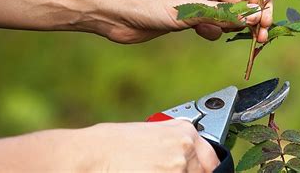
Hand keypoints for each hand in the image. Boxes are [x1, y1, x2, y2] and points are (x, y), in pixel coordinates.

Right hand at [0, 120, 219, 171]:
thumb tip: (183, 156)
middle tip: (162, 171)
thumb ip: (172, 143)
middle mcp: (184, 146)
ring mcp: (176, 166)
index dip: (206, 170)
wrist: (87, 155)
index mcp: (183, 130)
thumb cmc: (109, 144)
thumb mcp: (148, 134)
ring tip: (147, 170)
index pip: (212, 160)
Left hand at [100, 0, 272, 42]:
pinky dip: (213, 31)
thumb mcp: (189, 8)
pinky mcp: (189, 16)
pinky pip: (212, 24)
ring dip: (232, 26)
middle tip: (260, 39)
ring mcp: (197, 0)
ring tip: (230, 35)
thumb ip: (224, 15)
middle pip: (240, 1)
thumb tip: (256, 17)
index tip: (266, 25)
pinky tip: (204, 33)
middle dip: (250, 19)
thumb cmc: (147, 1)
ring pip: (227, 14)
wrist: (114, 13)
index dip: (261, 4)